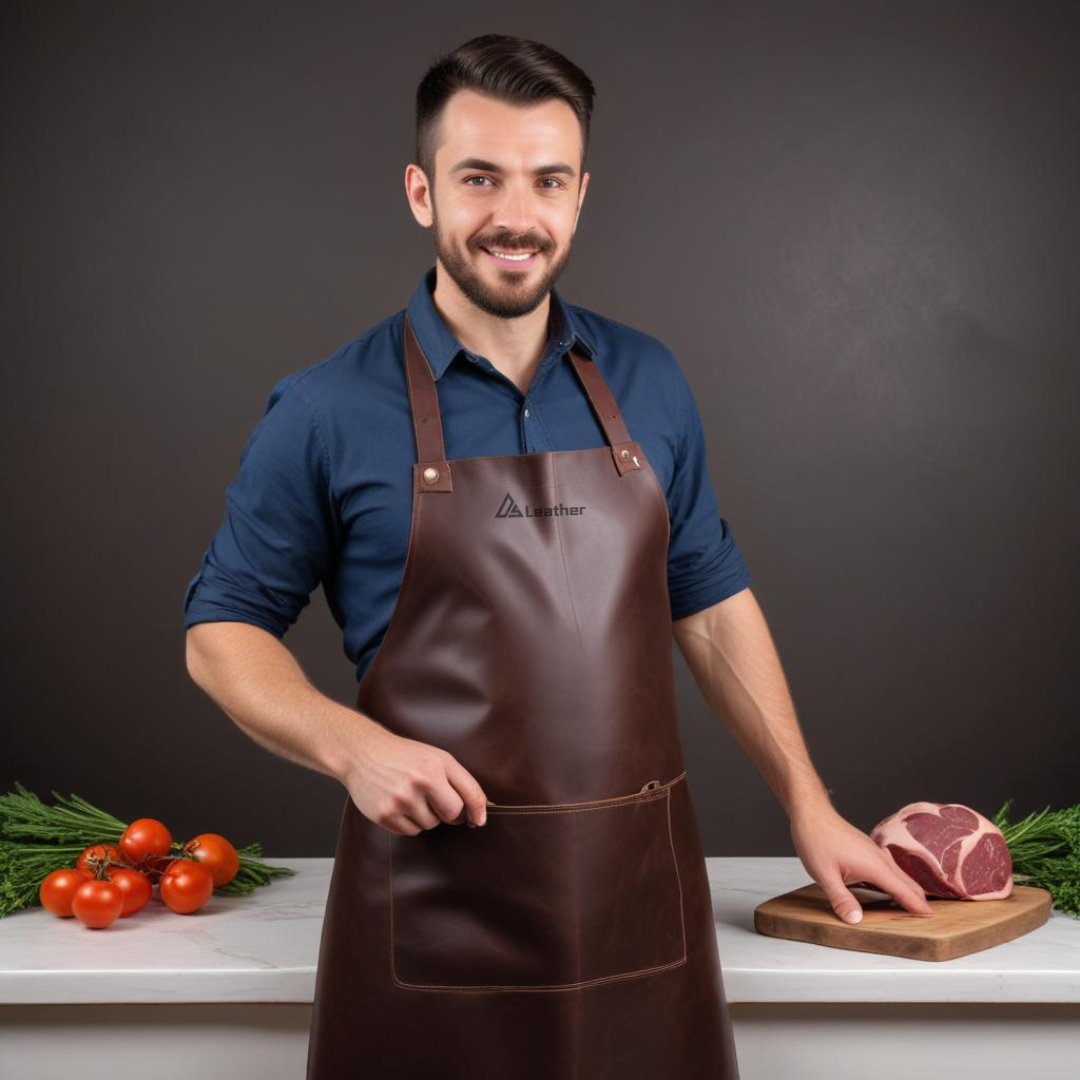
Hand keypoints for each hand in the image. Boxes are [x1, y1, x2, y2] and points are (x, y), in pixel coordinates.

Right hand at [342, 721, 488, 835]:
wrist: (362, 753)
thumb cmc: (404, 756)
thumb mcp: (436, 758)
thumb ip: (460, 781)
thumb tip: (481, 812)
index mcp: (437, 764)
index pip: (469, 794)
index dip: (478, 810)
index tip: (479, 820)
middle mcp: (420, 781)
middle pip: (452, 815)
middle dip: (448, 812)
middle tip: (434, 799)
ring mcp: (401, 799)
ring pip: (431, 825)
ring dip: (426, 816)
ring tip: (410, 795)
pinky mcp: (385, 814)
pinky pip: (412, 832)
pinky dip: (409, 822)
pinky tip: (399, 804)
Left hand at [789, 804, 933, 922]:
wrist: (811, 813)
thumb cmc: (816, 840)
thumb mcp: (825, 875)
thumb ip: (842, 899)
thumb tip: (856, 921)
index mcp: (875, 866)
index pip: (905, 891)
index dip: (918, 907)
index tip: (933, 920)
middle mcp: (880, 858)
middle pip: (908, 883)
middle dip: (920, 901)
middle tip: (929, 920)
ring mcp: (875, 852)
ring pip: (900, 875)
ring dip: (909, 891)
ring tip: (914, 909)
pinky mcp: (868, 850)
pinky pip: (890, 869)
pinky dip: (898, 882)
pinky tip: (890, 888)